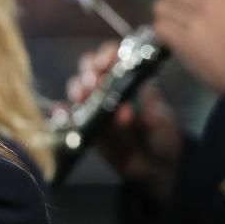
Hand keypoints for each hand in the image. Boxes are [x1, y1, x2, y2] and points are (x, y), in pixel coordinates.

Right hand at [66, 41, 182, 200]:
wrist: (155, 168)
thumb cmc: (163, 139)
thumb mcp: (163, 124)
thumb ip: (148, 116)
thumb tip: (126, 109)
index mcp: (130, 80)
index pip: (115, 58)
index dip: (107, 55)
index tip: (105, 63)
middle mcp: (109, 89)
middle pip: (90, 69)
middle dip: (88, 71)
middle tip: (93, 83)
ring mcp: (94, 107)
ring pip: (77, 88)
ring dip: (76, 89)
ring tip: (81, 98)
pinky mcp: (84, 127)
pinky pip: (68, 116)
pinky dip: (61, 113)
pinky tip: (61, 113)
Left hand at [154, 0, 224, 92]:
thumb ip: (213, 1)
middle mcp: (207, 3)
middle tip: (174, 10)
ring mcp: (193, 22)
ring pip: (160, 8)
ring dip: (163, 16)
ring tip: (174, 25)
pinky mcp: (182, 41)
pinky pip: (159, 27)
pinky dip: (161, 32)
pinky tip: (171, 38)